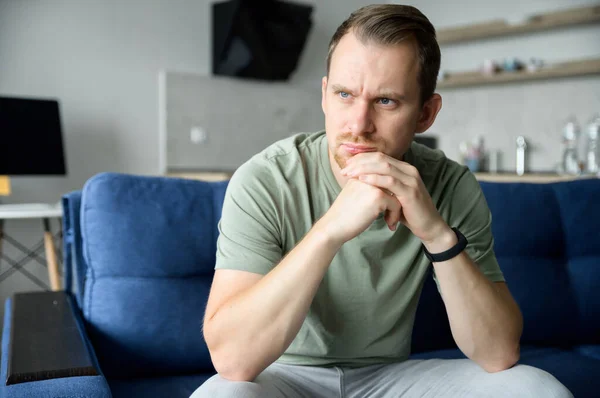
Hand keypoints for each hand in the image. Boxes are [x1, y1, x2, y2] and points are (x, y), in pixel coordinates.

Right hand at [315, 177, 400, 243]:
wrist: (333, 227)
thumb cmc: (344, 215)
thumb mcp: (354, 193)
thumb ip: (367, 186)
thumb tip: (386, 190)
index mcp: (360, 171)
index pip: (383, 174)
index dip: (389, 188)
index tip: (389, 204)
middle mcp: (366, 174)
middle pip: (392, 182)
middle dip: (396, 197)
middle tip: (395, 211)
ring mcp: (373, 184)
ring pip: (397, 193)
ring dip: (396, 208)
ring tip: (392, 220)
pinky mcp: (378, 196)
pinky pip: (396, 204)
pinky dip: (395, 216)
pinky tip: (389, 225)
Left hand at [340, 152, 454, 249]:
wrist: (428, 227)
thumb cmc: (408, 212)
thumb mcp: (394, 195)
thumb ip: (382, 185)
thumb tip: (362, 180)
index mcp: (404, 168)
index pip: (380, 156)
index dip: (362, 158)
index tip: (346, 164)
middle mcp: (409, 170)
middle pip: (380, 158)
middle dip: (360, 162)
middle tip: (344, 169)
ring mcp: (411, 180)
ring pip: (384, 166)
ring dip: (363, 169)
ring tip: (349, 174)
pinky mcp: (410, 191)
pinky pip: (390, 181)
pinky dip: (374, 179)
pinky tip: (362, 180)